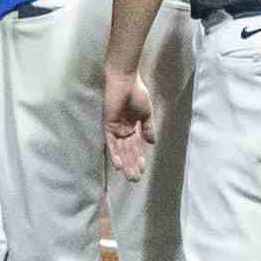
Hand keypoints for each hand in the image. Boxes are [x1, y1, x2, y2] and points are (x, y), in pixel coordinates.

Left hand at [106, 66, 157, 181]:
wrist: (126, 81)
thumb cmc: (137, 93)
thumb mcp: (146, 113)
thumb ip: (148, 128)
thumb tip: (152, 143)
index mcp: (133, 128)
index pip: (136, 147)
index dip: (139, 159)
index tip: (143, 171)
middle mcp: (123, 130)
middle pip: (128, 152)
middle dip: (132, 165)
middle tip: (135, 180)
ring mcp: (115, 129)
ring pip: (120, 150)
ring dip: (124, 163)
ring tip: (129, 176)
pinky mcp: (108, 125)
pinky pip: (110, 142)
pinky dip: (114, 153)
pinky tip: (118, 165)